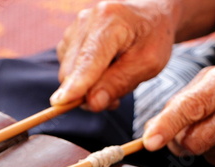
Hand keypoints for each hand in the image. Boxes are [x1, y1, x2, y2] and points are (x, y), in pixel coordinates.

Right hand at [50, 0, 176, 110]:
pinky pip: (68, 70)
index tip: (62, 101)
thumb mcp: (149, 63)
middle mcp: (86, 21)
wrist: (148, 15)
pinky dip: (82, 80)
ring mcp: (73, 30)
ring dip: (87, 87)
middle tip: (115, 99)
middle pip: (72, 71)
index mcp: (110, 21)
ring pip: (68, 74)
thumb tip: (92, 103)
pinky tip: (102, 74)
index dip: (76, 83)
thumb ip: (119, 83)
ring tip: (114, 80)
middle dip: (88, 93)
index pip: (89, 59)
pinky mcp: (68, 40)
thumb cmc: (152, 37)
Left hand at [144, 56, 214, 166]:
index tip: (150, 142)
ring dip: (204, 145)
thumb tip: (150, 132)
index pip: (190, 108)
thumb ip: (178, 103)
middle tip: (190, 126)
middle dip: (180, 139)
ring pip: (205, 155)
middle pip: (192, 142)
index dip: (167, 126)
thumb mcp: (211, 79)